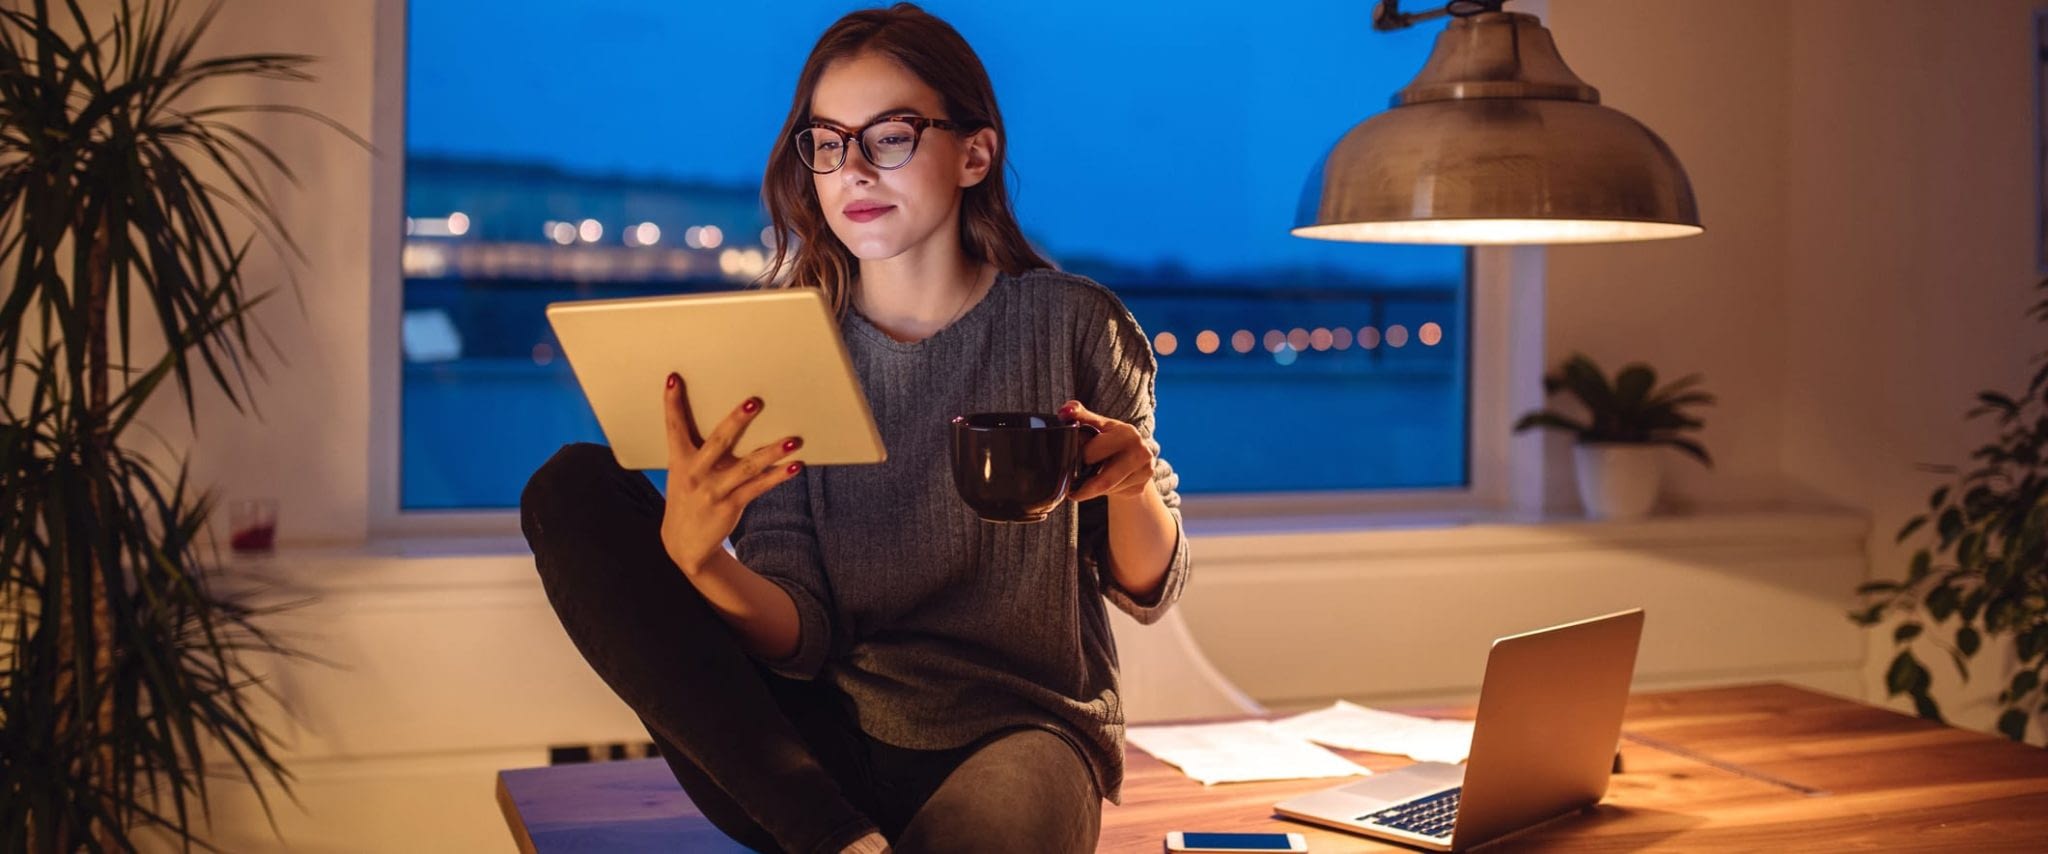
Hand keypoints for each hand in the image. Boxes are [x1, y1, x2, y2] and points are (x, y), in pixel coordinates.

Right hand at [658, 372, 804, 574]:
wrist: (684, 544)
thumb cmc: (691, 496)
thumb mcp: (685, 472)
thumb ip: (701, 448)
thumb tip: (732, 419)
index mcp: (680, 460)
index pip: (674, 427)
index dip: (672, 403)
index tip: (674, 379)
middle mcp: (694, 473)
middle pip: (718, 441)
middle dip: (736, 421)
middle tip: (754, 401)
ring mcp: (712, 491)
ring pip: (746, 467)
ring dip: (772, 452)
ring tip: (794, 440)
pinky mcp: (729, 506)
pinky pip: (757, 488)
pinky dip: (777, 476)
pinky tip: (795, 466)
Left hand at [1058, 399, 1155, 503]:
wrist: (1134, 453)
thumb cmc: (1110, 437)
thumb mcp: (1097, 424)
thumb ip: (1079, 415)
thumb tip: (1064, 411)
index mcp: (1127, 434)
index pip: (1093, 454)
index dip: (1080, 458)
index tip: (1073, 460)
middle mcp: (1141, 452)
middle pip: (1103, 481)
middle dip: (1083, 486)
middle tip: (1071, 487)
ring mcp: (1144, 472)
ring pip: (1108, 490)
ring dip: (1092, 490)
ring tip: (1086, 482)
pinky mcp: (1141, 487)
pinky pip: (1115, 494)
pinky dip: (1104, 492)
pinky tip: (1102, 484)